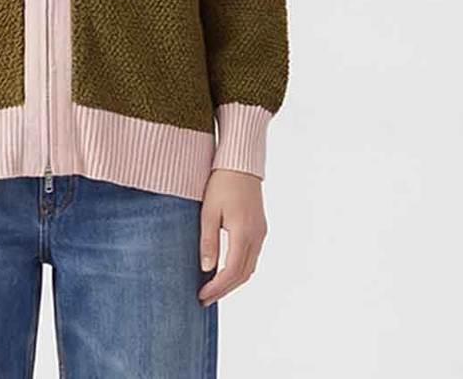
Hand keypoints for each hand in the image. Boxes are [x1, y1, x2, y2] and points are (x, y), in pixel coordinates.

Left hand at [197, 168, 267, 306]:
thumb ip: (208, 240)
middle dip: (224, 289)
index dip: (217, 287)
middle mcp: (256, 236)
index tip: (201, 296)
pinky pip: (251, 256)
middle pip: (243, 274)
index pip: (232, 271)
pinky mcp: (260, 228)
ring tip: (212, 289)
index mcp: (243, 233)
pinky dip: (239, 269)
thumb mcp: (209, 211)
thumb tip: (207, 269)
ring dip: (232, 281)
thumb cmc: (221, 183)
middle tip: (204, 299)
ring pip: (249, 267)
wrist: (241, 163)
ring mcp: (261, 233)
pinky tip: (225, 270)